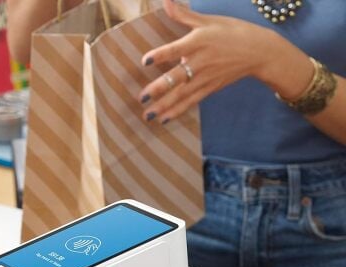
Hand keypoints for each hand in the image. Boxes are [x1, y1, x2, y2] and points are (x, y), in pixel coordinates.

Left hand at [138, 0, 312, 123]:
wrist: (260, 51)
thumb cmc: (232, 31)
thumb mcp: (208, 20)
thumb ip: (183, 14)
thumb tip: (165, 0)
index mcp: (199, 41)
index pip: (176, 49)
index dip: (160, 55)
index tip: (145, 61)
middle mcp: (201, 61)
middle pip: (178, 76)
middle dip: (159, 88)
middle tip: (142, 97)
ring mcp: (206, 77)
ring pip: (183, 93)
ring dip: (164, 105)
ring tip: (147, 115)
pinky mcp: (210, 88)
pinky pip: (192, 101)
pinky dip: (178, 110)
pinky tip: (163, 119)